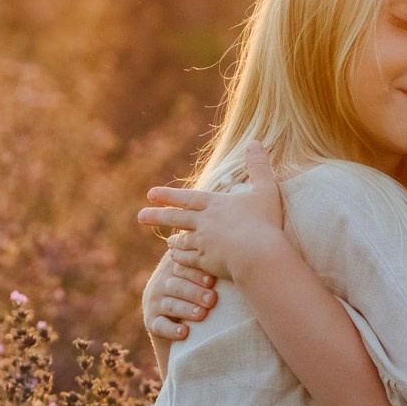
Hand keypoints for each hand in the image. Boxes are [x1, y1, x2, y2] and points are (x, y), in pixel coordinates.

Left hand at [136, 141, 285, 281]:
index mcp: (215, 204)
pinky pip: (188, 261)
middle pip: (176, 219)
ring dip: (174, 241)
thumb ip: (259, 166)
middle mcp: (204, 223)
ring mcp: (203, 244)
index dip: (168, 196)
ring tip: (167, 242)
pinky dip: (181, 259)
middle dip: (157, 216)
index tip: (151, 193)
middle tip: (140, 216)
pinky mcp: (206, 263)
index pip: (187, 198)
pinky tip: (177, 260)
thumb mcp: (265, 189)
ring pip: (182, 241)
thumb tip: (255, 142)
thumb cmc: (265, 222)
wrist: (259, 255)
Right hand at [142, 252, 217, 342]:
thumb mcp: (198, 279)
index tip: (212, 281)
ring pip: (170, 305)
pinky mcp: (151, 322)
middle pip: (176, 286)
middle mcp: (160, 283)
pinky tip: (184, 332)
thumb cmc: (196, 294)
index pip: (182, 268)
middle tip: (212, 299)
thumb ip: (208, 268)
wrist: (175, 321)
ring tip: (201, 315)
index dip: (197, 274)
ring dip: (186, 310)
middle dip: (195, 292)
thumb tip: (233, 258)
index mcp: (171, 268)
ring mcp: (153, 303)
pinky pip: (160, 326)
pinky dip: (172, 329)